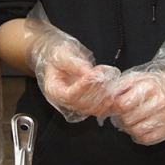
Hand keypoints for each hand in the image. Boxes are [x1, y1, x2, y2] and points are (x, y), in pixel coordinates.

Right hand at [23, 4, 117, 121]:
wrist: (61, 58)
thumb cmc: (58, 55)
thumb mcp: (62, 54)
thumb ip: (73, 63)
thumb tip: (89, 72)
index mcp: (53, 90)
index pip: (69, 96)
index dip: (83, 87)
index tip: (93, 74)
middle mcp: (64, 101)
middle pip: (82, 104)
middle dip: (95, 88)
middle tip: (102, 73)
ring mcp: (75, 105)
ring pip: (92, 108)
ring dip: (102, 94)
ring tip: (106, 77)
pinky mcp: (86, 104)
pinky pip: (98, 110)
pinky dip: (107, 102)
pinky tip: (110, 89)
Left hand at [109, 59, 164, 145]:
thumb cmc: (154, 83)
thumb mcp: (137, 78)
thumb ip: (121, 87)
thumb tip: (108, 99)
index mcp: (149, 87)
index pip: (123, 104)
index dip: (113, 108)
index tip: (112, 107)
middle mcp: (158, 103)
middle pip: (128, 119)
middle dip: (119, 119)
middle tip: (119, 115)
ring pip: (136, 131)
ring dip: (127, 128)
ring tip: (127, 121)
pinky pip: (147, 139)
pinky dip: (138, 136)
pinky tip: (137, 127)